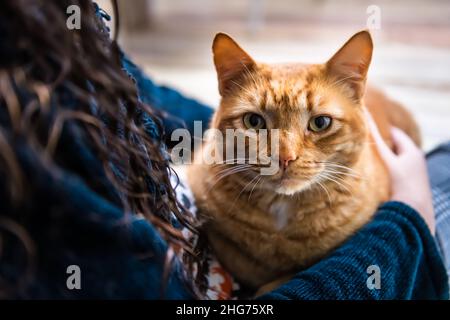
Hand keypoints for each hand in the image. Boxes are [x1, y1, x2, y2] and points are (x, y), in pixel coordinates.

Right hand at [366, 111, 434, 233]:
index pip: (394, 133)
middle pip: (394, 146)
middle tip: (361, 140)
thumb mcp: (387, 161)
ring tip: (365, 155)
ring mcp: (412, 172)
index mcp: (412, 151)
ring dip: (382, 156)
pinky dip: (385, 167)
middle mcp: (415, 159)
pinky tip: (374, 172)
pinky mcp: (407, 183)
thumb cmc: (401, 184)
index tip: (364, 126)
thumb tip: (366, 120)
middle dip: (380, 143)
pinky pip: (394, 170)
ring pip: (393, 158)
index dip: (380, 128)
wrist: (414, 213)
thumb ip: (376, 142)